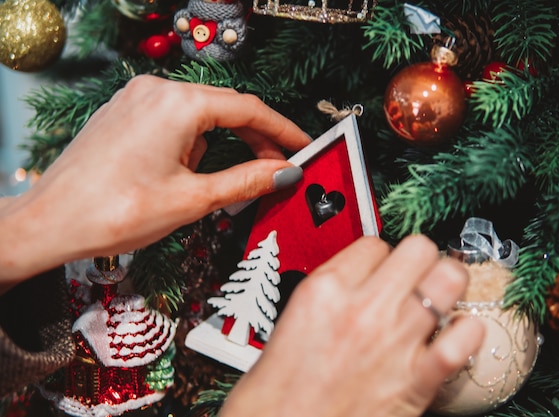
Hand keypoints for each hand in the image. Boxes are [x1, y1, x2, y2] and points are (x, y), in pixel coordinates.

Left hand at [0, 75, 309, 288]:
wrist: (49, 223)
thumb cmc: (112, 212)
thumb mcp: (193, 200)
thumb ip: (247, 181)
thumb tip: (284, 173)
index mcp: (177, 104)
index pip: (249, 109)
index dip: (282, 130)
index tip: (303, 146)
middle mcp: (155, 91)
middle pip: (225, 108)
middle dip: (253, 139)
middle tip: (277, 168)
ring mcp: (136, 99)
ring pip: (198, 117)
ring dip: (215, 147)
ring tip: (206, 187)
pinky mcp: (124, 113)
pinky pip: (172, 120)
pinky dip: (190, 143)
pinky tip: (182, 174)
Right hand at [221, 235, 484, 416]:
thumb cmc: (277, 393)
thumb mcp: (292, 321)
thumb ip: (331, 295)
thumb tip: (360, 280)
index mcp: (326, 290)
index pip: (374, 243)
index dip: (381, 256)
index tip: (381, 269)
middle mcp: (364, 307)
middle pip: (419, 248)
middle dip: (421, 259)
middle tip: (415, 275)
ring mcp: (395, 341)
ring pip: (450, 279)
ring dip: (448, 285)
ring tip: (439, 297)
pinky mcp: (417, 380)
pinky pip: (465, 339)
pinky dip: (468, 333)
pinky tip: (456, 336)